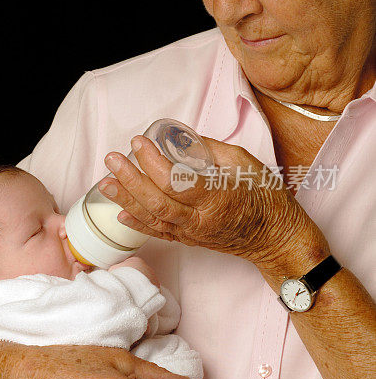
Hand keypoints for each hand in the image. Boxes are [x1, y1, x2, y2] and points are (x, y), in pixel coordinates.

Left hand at [99, 136, 328, 280]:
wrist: (274, 238)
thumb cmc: (265, 197)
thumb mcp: (244, 163)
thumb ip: (210, 150)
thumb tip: (177, 137)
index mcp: (219, 196)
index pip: (177, 181)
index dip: (153, 162)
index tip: (138, 142)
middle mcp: (202, 219)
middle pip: (158, 201)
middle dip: (130, 180)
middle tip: (112, 159)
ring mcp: (193, 234)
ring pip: (153, 218)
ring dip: (126, 200)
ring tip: (105, 182)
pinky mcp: (189, 241)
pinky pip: (158, 234)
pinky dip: (137, 223)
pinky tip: (119, 212)